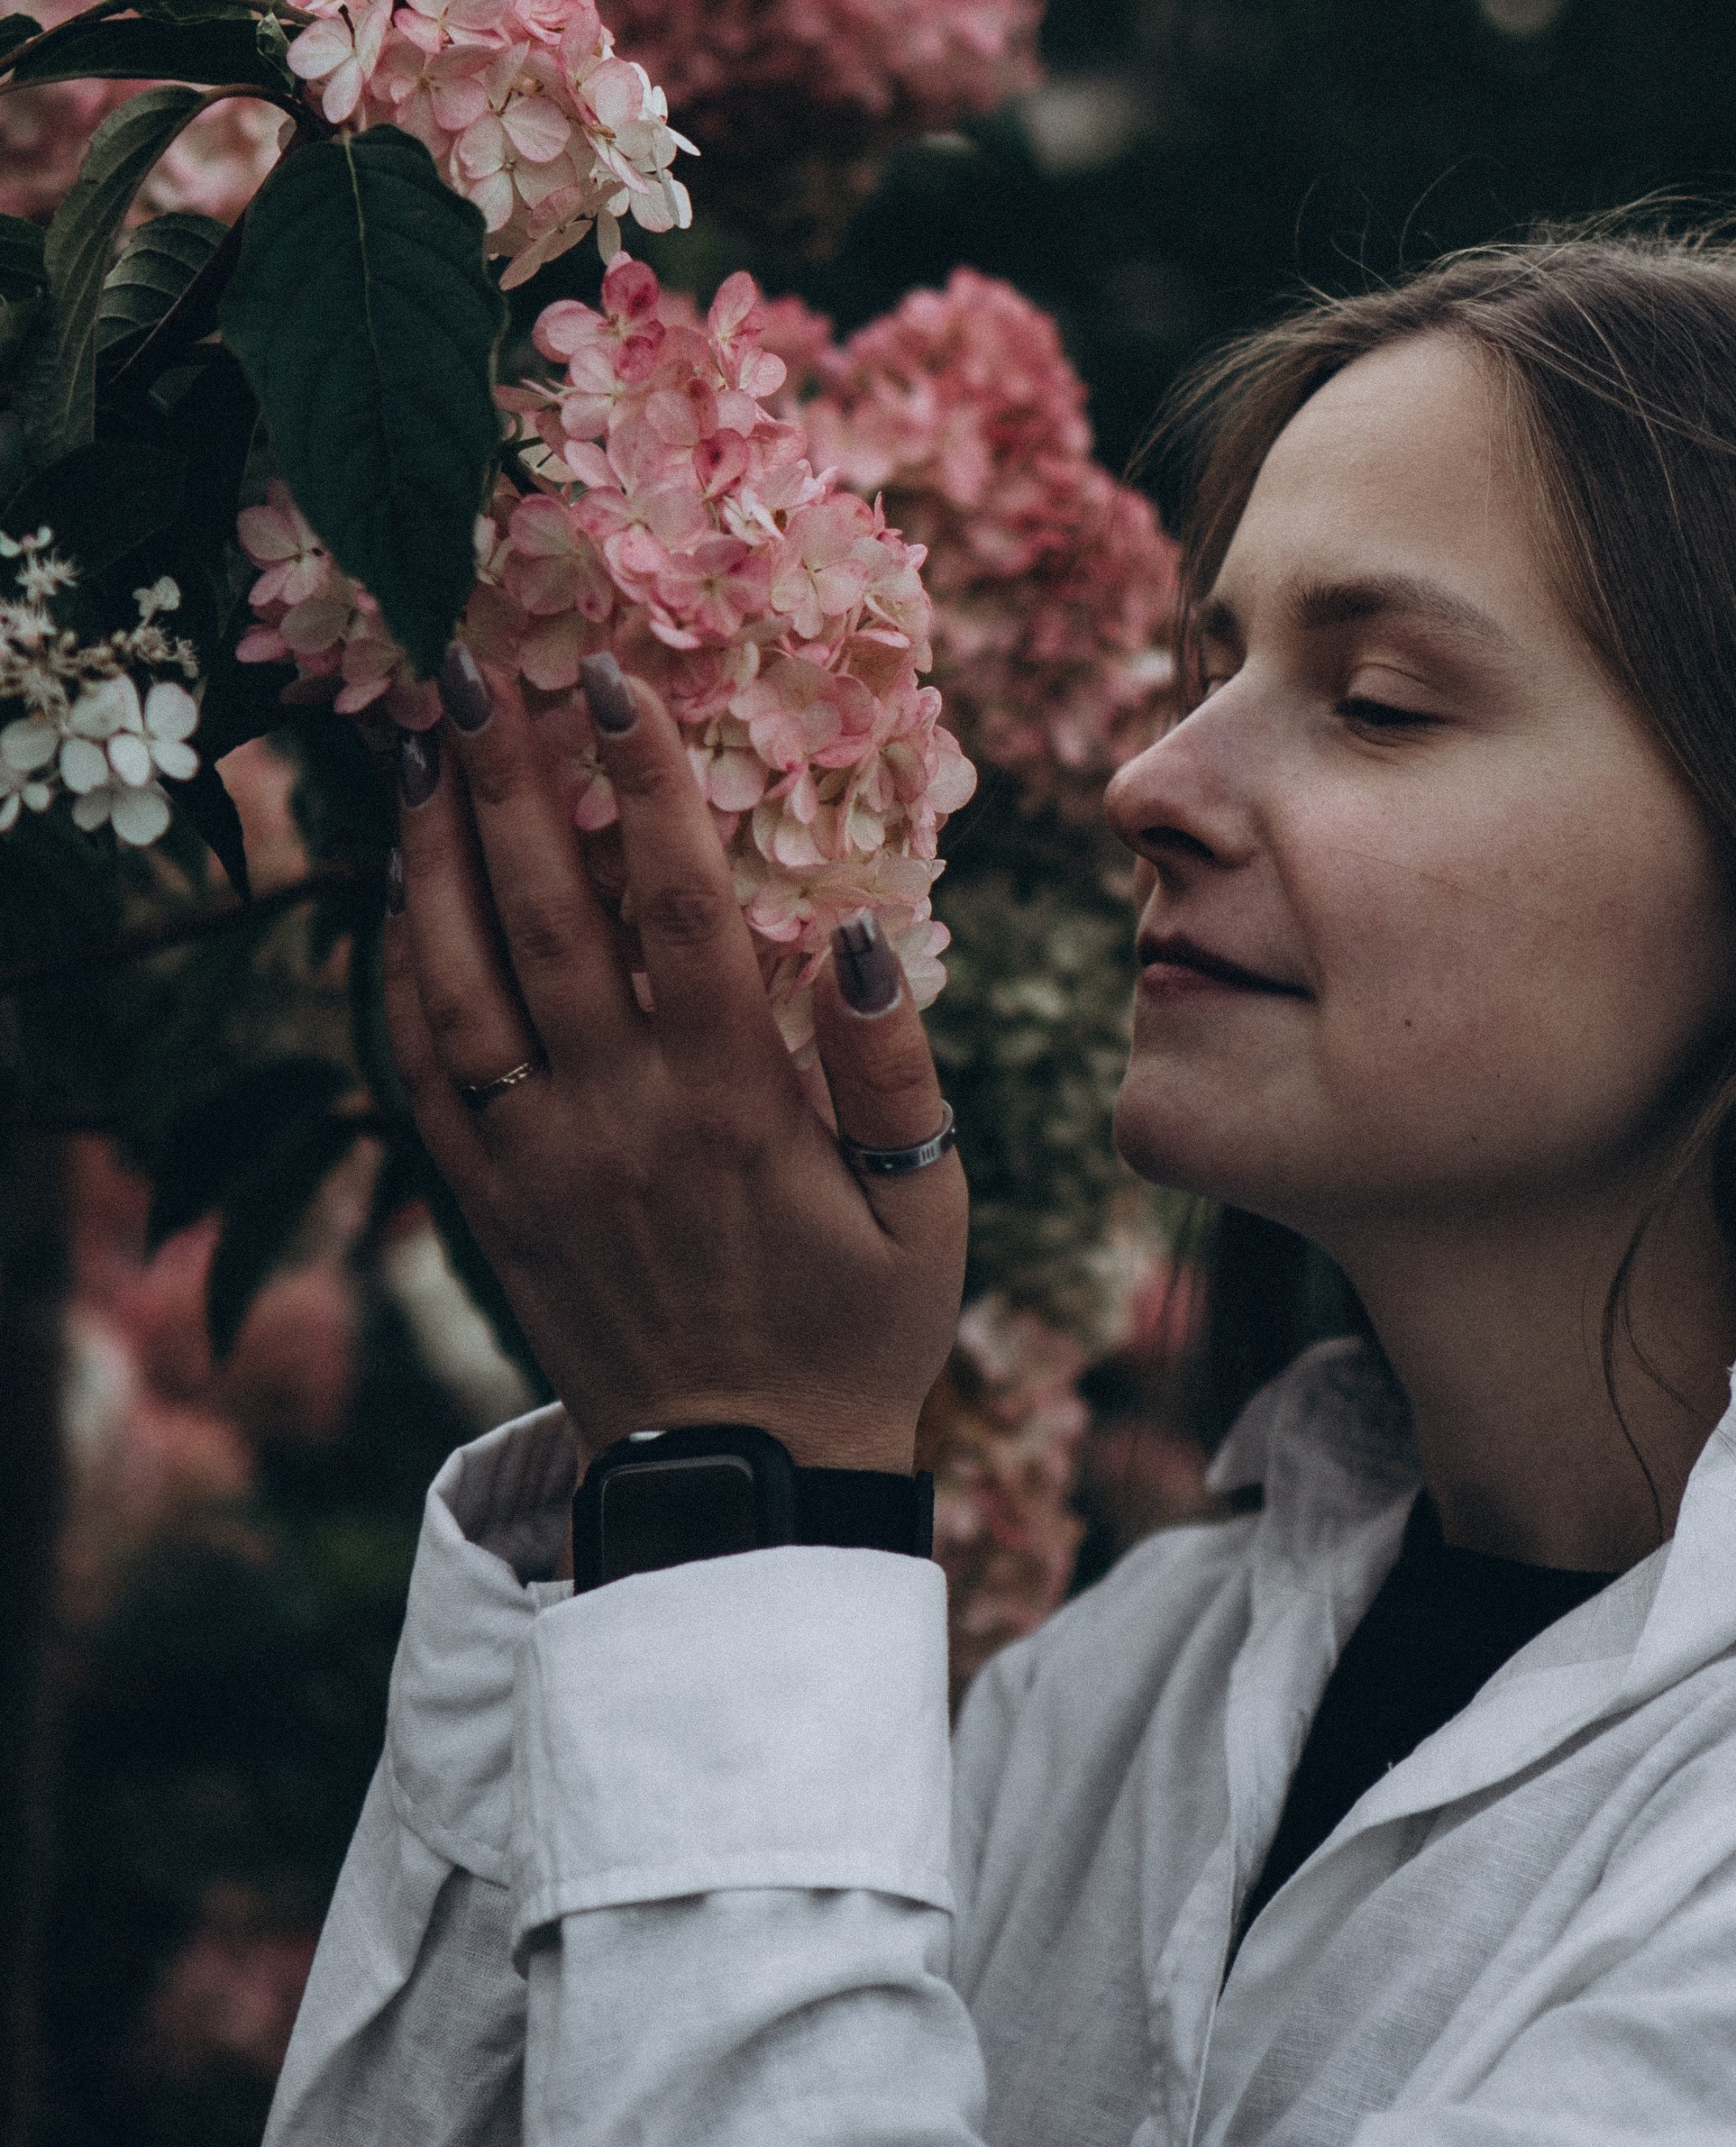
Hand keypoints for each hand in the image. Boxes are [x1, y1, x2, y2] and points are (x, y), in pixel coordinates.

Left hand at [381, 648, 967, 1469]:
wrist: (740, 1480)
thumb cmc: (858, 1327)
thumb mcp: (928, 1207)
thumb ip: (892, 1067)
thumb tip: (849, 926)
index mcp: (735, 1108)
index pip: (681, 912)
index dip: (647, 789)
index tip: (614, 684)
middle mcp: (619, 1120)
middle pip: (548, 918)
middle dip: (509, 780)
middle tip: (473, 666)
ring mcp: (539, 1161)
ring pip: (461, 981)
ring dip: (434, 854)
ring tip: (415, 746)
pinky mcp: (489, 1200)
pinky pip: (425, 1068)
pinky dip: (400, 969)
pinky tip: (397, 884)